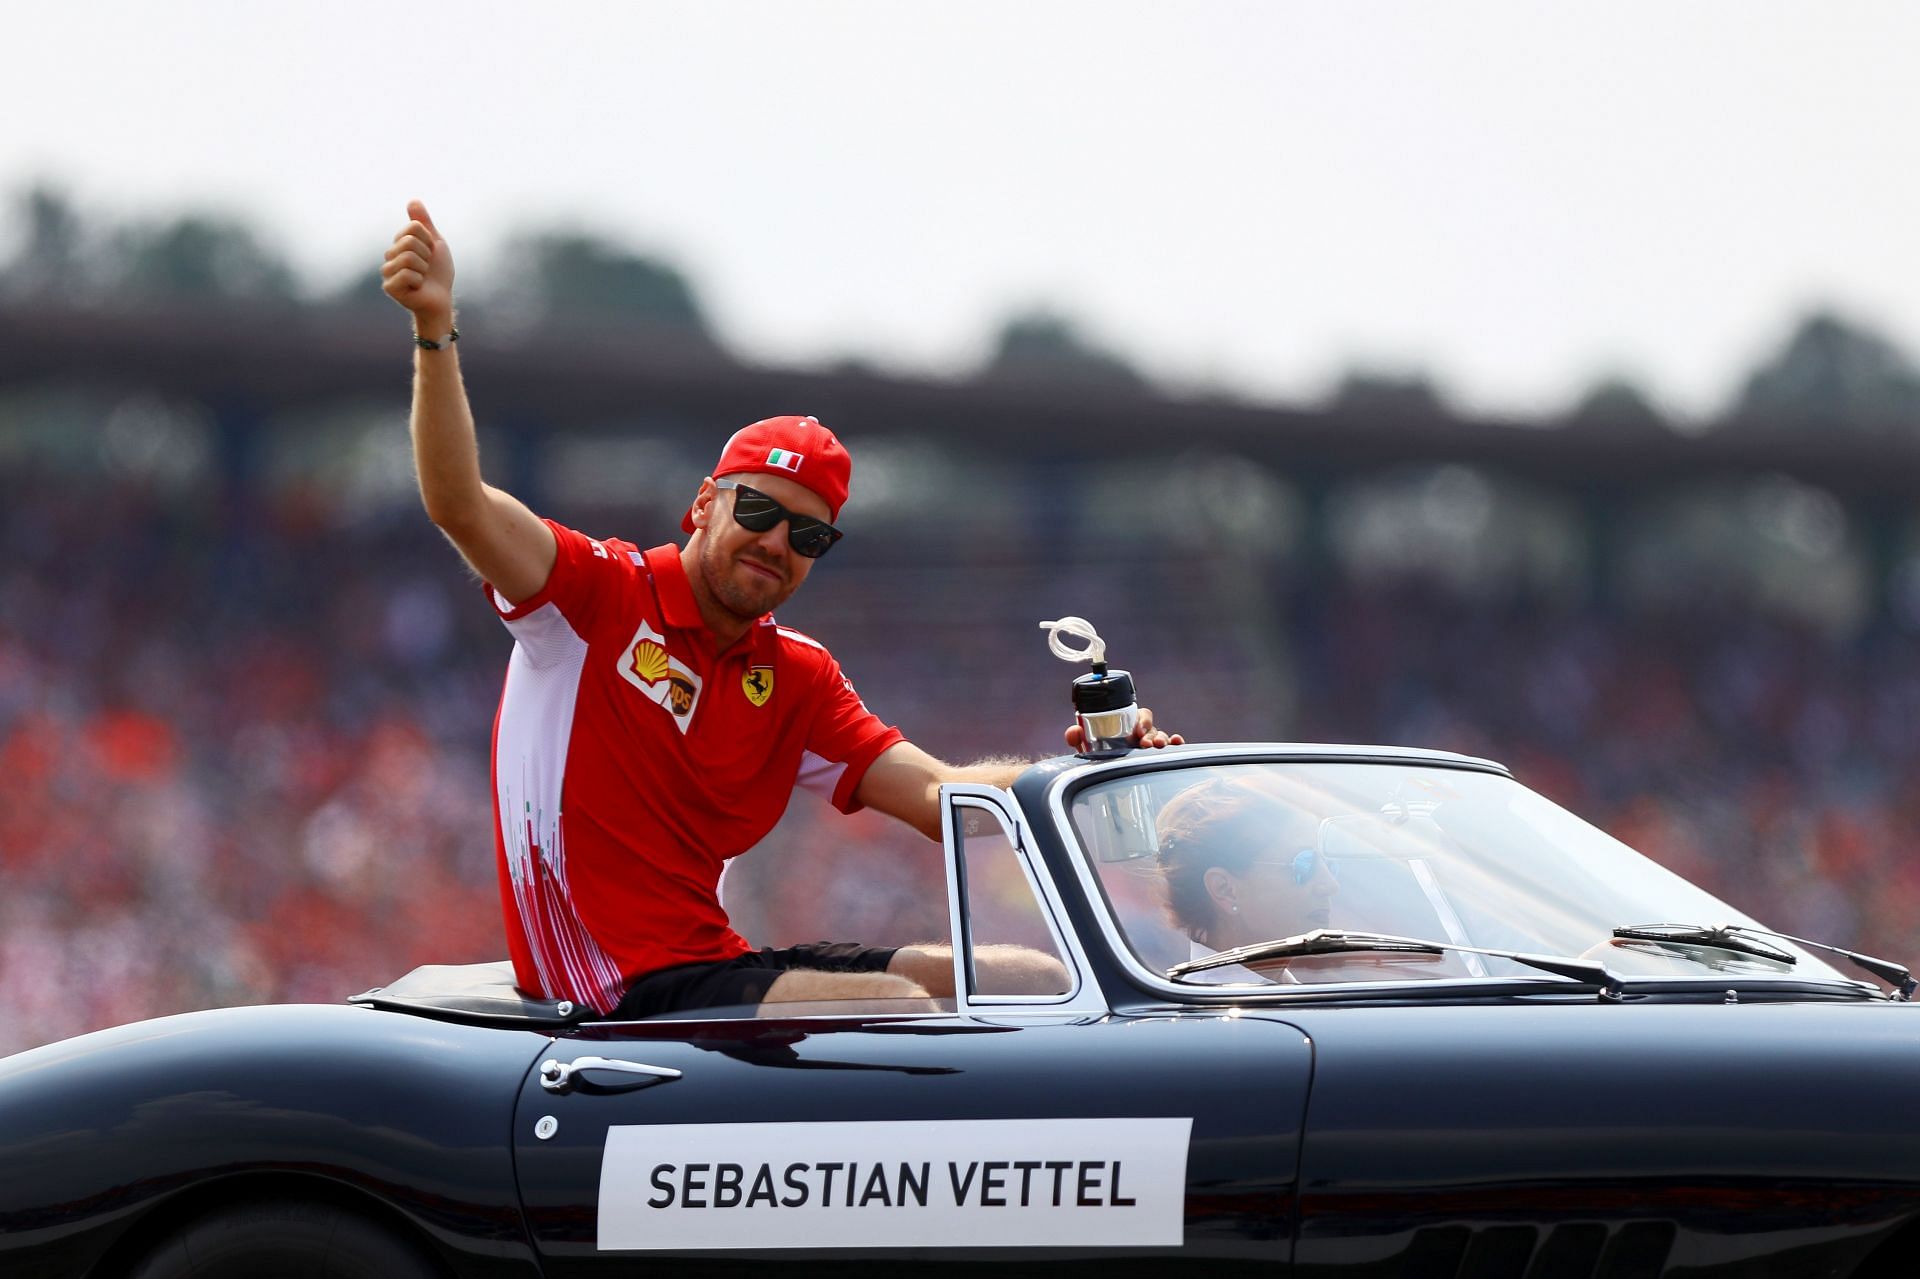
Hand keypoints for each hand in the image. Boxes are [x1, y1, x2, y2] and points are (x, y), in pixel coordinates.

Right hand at [381, 199, 455, 330]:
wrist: (441, 299)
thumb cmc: (438, 273)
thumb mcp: (435, 243)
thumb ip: (423, 222)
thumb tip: (412, 200)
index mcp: (398, 243)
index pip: (414, 227)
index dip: (428, 240)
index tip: (430, 253)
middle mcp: (389, 256)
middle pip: (409, 241)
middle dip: (426, 255)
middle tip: (426, 268)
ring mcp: (387, 272)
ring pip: (408, 257)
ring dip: (423, 269)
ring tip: (422, 277)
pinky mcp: (390, 287)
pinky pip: (407, 274)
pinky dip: (419, 280)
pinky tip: (417, 287)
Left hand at [1064, 705, 1183, 751]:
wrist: (1107, 775)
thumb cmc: (1103, 755)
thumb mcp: (1089, 747)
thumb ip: (1079, 738)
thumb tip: (1073, 732)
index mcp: (1129, 727)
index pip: (1142, 715)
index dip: (1142, 720)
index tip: (1137, 731)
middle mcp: (1143, 735)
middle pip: (1153, 728)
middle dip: (1151, 734)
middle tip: (1145, 744)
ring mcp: (1152, 745)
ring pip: (1162, 737)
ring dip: (1162, 739)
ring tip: (1158, 746)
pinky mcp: (1159, 757)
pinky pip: (1172, 748)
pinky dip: (1176, 742)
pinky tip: (1178, 743)